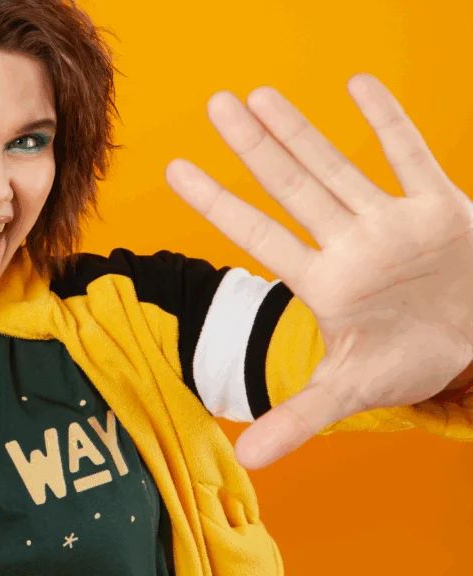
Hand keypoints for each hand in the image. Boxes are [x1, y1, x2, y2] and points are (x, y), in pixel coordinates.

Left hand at [164, 74, 472, 468]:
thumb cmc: (405, 361)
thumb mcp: (350, 391)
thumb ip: (299, 417)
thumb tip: (247, 460)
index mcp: (322, 282)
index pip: (259, 233)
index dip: (218, 203)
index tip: (174, 169)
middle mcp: (349, 244)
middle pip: (293, 188)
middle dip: (255, 148)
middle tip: (216, 104)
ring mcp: (393, 223)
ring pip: (341, 167)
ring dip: (304, 132)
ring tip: (262, 95)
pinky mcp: (443, 210)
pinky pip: (413, 157)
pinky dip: (391, 123)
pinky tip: (359, 84)